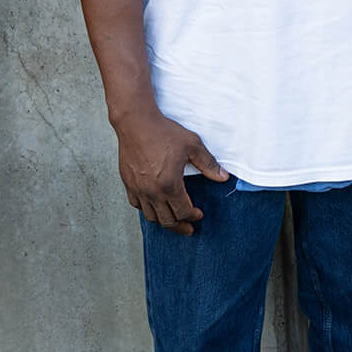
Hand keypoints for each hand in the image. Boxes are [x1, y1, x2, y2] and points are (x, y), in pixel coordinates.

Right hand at [115, 106, 227, 233]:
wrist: (136, 123)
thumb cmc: (164, 132)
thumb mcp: (192, 145)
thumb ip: (208, 164)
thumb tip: (223, 177)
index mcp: (169, 184)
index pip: (183, 212)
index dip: (193, 216)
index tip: (199, 214)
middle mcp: (152, 191)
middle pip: (167, 220)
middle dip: (181, 227)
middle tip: (189, 229)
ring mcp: (138, 189)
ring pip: (151, 216)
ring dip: (164, 221)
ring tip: (173, 220)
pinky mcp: (128, 183)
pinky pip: (137, 205)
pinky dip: (147, 210)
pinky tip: (155, 207)